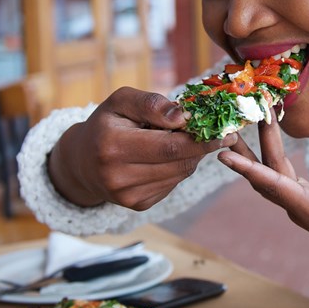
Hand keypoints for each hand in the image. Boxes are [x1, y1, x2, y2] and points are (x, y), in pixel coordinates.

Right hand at [48, 87, 236, 208]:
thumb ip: (151, 103)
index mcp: (112, 146)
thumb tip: (183, 117)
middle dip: (202, 145)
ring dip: (191, 155)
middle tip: (220, 131)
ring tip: (184, 138)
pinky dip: (178, 167)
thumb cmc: (106, 124)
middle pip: (178, 162)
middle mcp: (118, 176)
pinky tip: (167, 156)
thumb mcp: (121, 101)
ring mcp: (128, 196)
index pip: (169, 146)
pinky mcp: (138, 205)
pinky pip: (173, 183)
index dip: (201, 139)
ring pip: (180, 173)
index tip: (226, 130)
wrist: (82, 162)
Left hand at [220, 112, 308, 307]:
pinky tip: (270, 142)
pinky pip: (282, 176)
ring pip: (271, 175)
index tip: (224, 154)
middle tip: (235, 120)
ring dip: (257, 151)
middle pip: (265, 176)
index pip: (273, 185)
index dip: (248, 168)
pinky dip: (272, 158)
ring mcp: (302, 205)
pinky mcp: (308, 201)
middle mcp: (299, 208)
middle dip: (249, 148)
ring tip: (244, 125)